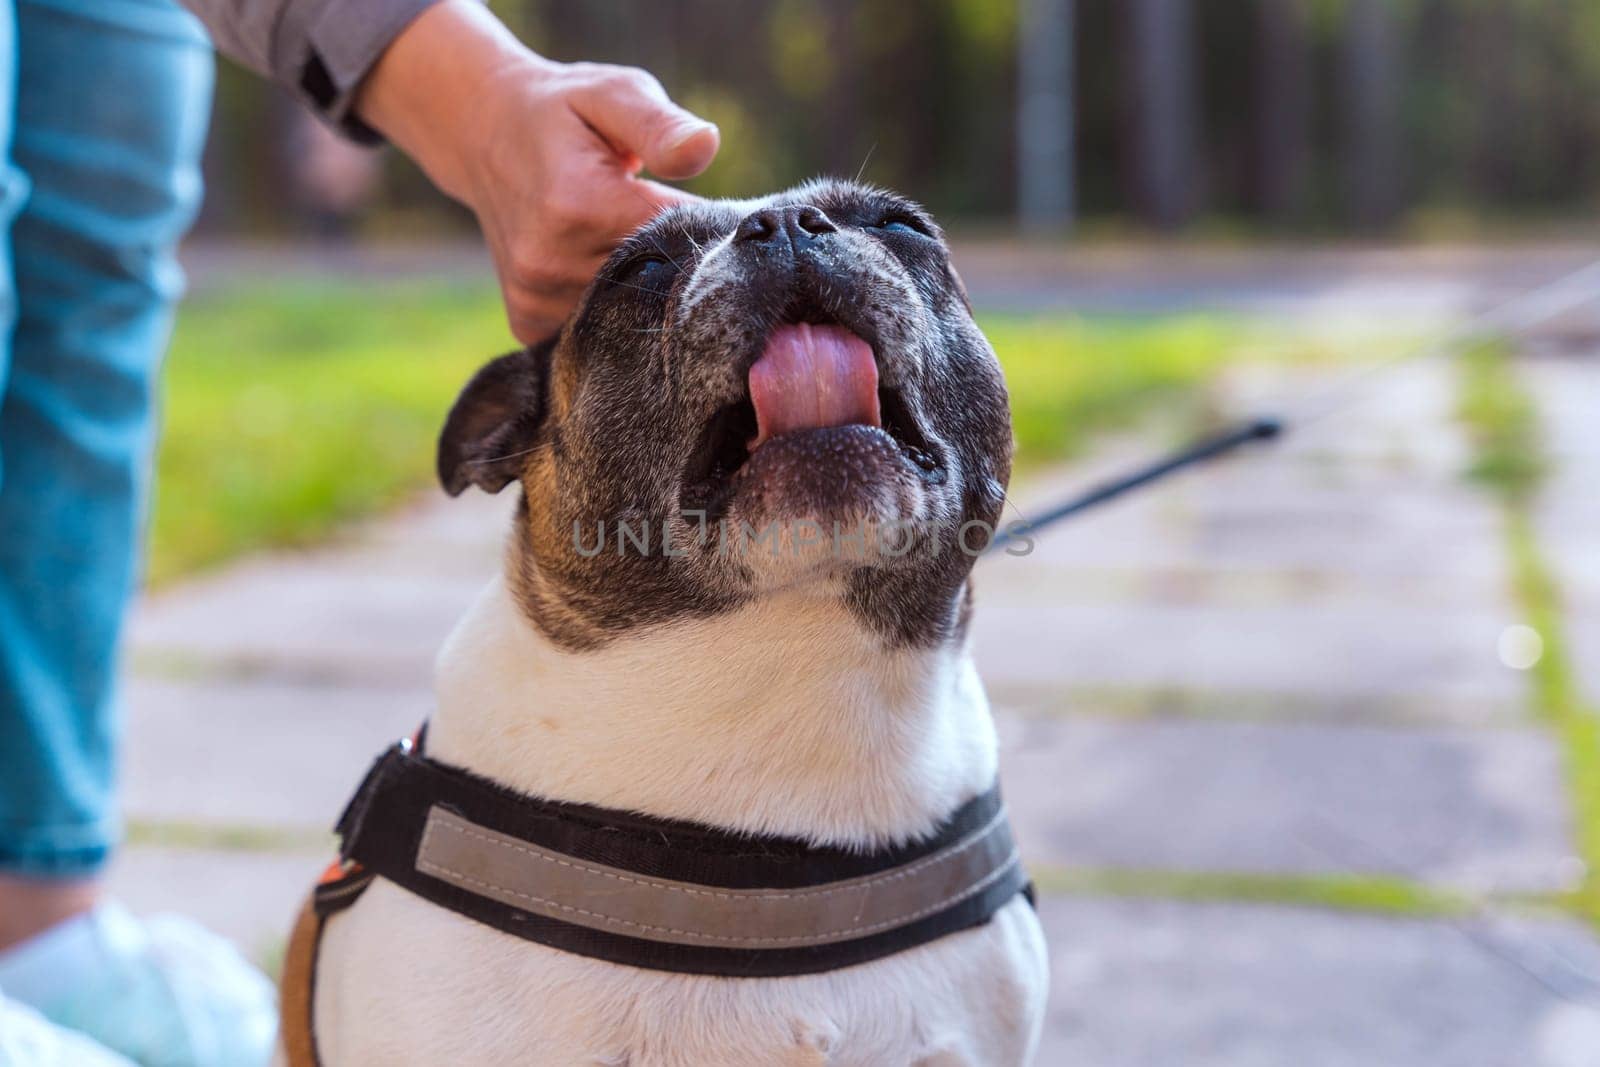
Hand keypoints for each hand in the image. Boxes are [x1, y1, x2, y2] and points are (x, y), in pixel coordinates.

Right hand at [354, 1, 718, 341]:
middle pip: (658, 284)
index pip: (681, 238)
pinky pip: (600, 332)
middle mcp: (551, 263)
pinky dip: (614, 308)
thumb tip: (705, 147)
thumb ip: (661, 124)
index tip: (708, 204)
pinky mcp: (529, 324)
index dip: (709, 224)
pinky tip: (606, 270)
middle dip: (678, 258)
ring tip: (628, 238)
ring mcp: (536, 301)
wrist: (483, 133)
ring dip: (646, 285)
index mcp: (580, 206)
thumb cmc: (565, 112)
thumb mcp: (614, 94)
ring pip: (633, 313)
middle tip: (666, 219)